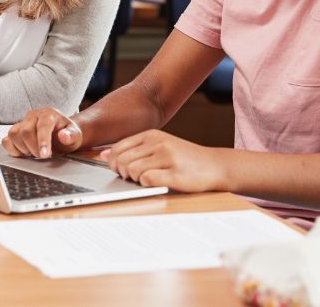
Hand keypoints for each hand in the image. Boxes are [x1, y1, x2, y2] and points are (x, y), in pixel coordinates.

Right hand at [2, 108, 82, 158]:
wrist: (61, 134)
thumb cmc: (67, 134)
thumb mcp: (75, 135)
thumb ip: (71, 135)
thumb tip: (64, 136)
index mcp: (48, 114)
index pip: (43, 125)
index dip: (42, 140)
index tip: (44, 155)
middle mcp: (33, 116)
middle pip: (25, 131)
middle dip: (34, 148)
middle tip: (43, 156)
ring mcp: (22, 123)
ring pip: (14, 134)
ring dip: (24, 148)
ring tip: (35, 152)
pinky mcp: (15, 132)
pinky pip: (6, 140)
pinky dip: (13, 149)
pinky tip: (24, 153)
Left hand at [100, 129, 227, 192]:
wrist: (216, 165)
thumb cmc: (184, 158)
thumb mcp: (158, 146)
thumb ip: (132, 149)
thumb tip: (103, 155)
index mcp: (151, 135)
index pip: (117, 148)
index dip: (113, 163)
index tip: (121, 170)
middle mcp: (158, 143)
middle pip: (122, 161)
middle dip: (123, 173)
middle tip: (134, 178)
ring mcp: (167, 157)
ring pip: (132, 171)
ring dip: (135, 180)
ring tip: (146, 179)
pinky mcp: (175, 174)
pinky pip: (147, 180)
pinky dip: (147, 184)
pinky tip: (156, 182)